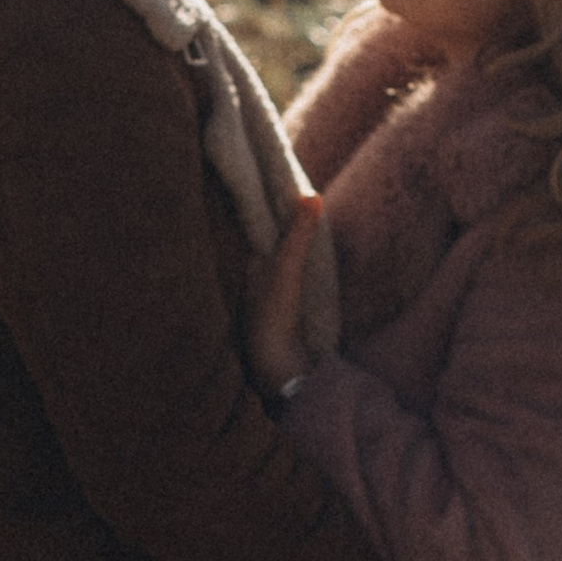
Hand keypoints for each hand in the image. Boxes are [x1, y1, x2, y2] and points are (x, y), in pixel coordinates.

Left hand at [247, 194, 321, 395]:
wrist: (275, 365)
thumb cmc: (273, 312)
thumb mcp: (288, 267)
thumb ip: (299, 234)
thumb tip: (312, 195)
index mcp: (249, 270)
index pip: (259, 238)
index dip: (271, 222)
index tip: (284, 202)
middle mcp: (253, 288)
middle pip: (270, 258)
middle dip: (282, 244)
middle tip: (304, 225)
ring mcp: (267, 308)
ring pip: (279, 279)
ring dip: (292, 267)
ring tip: (311, 252)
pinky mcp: (281, 326)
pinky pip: (290, 298)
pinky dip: (298, 288)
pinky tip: (310, 288)